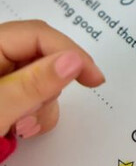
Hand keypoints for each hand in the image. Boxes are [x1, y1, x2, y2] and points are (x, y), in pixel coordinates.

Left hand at [0, 20, 104, 137]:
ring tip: (18, 128)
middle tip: (36, 113)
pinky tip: (17, 131)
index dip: (71, 53)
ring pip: (41, 79)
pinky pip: (32, 96)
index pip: (39, 34)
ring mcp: (1, 75)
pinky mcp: (5, 95)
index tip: (95, 80)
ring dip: (40, 106)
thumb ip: (34, 84)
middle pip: (42, 56)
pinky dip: (34, 115)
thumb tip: (75, 61)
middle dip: (49, 88)